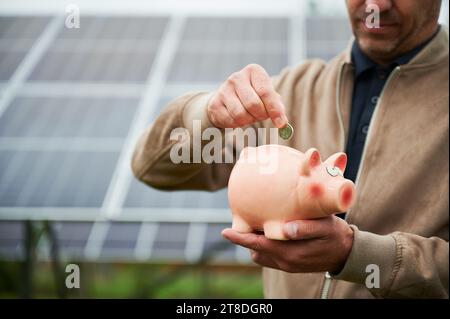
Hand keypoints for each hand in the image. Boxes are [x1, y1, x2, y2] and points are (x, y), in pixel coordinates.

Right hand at [207, 64, 287, 128]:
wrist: (226, 99)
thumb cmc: (253, 96)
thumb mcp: (267, 96)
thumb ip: (276, 107)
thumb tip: (282, 123)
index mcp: (253, 71)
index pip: (266, 92)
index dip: (275, 110)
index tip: (281, 123)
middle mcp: (237, 77)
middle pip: (253, 105)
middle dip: (260, 115)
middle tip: (261, 116)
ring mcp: (223, 90)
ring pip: (241, 114)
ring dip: (249, 120)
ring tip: (249, 116)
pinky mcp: (215, 104)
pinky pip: (230, 120)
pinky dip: (238, 124)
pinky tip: (238, 118)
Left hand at [222, 215, 353, 272]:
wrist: (348, 254)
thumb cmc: (335, 235)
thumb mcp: (324, 227)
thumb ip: (305, 228)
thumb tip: (284, 229)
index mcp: (290, 253)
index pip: (258, 246)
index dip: (241, 239)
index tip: (226, 231)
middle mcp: (285, 262)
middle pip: (256, 251)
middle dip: (246, 238)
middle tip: (244, 219)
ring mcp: (287, 266)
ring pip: (261, 255)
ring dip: (256, 243)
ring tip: (258, 224)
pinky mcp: (290, 266)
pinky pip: (269, 258)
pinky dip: (264, 247)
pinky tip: (270, 233)